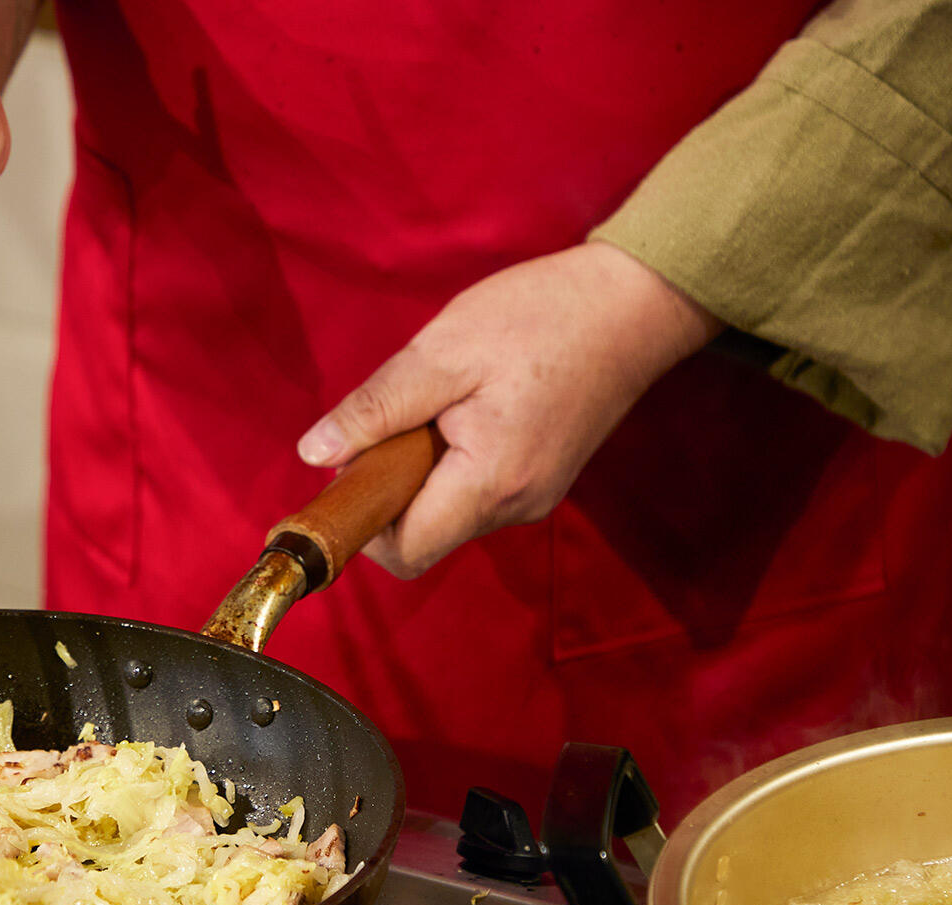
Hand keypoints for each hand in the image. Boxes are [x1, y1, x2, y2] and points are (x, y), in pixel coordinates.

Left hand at [295, 243, 723, 577]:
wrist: (637, 303)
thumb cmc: (543, 317)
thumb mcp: (441, 353)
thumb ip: (375, 409)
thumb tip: (314, 454)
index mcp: (489, 484)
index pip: (404, 552)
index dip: (362, 524)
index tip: (346, 473)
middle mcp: (515, 508)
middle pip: (422, 537)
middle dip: (388, 490)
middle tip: (395, 422)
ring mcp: (533, 498)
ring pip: (446, 514)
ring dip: (419, 473)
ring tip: (438, 405)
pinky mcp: (540, 480)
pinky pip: (473, 493)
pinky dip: (449, 464)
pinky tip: (464, 410)